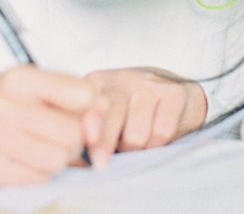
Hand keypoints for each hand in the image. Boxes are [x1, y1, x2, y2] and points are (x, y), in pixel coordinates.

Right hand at [0, 65, 105, 186]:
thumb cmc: (3, 110)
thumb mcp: (34, 90)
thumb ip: (73, 97)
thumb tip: (104, 115)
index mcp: (20, 77)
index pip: (82, 94)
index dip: (90, 110)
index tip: (79, 115)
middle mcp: (4, 103)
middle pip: (74, 132)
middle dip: (73, 140)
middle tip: (54, 136)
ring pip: (60, 159)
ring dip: (56, 159)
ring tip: (37, 148)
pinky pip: (40, 177)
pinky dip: (39, 173)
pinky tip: (23, 161)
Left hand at [83, 67, 206, 167]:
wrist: (171, 93)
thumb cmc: (126, 113)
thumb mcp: (102, 116)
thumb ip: (84, 135)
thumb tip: (70, 162)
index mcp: (96, 83)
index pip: (87, 104)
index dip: (86, 126)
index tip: (85, 145)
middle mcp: (121, 78)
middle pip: (111, 115)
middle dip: (105, 144)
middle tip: (101, 165)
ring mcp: (148, 83)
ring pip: (136, 134)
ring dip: (135, 149)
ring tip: (134, 143)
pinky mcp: (173, 92)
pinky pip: (161, 132)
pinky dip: (156, 145)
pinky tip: (153, 138)